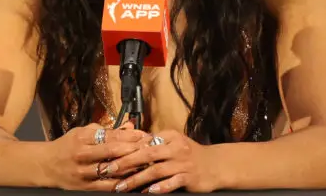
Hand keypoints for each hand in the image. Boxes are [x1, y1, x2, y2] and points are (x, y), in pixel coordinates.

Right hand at [43, 122, 149, 190]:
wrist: (46, 166)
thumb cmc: (67, 146)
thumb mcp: (83, 132)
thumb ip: (106, 129)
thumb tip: (129, 125)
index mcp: (82, 138)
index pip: (110, 135)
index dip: (130, 135)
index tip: (144, 134)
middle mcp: (82, 155)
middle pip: (113, 151)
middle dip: (134, 149)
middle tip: (149, 147)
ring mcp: (83, 173)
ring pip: (112, 170)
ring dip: (131, 166)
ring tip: (146, 162)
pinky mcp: (85, 187)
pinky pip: (107, 186)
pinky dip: (121, 182)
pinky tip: (133, 178)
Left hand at [106, 130, 220, 192]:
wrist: (216, 165)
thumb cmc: (190, 154)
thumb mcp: (174, 143)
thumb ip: (155, 142)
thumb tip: (130, 141)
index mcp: (170, 136)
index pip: (144, 141)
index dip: (125, 148)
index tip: (109, 155)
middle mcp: (176, 147)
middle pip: (147, 153)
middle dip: (126, 162)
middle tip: (109, 169)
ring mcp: (183, 162)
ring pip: (156, 170)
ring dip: (137, 179)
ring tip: (122, 186)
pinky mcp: (189, 177)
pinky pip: (172, 182)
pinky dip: (160, 187)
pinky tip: (148, 192)